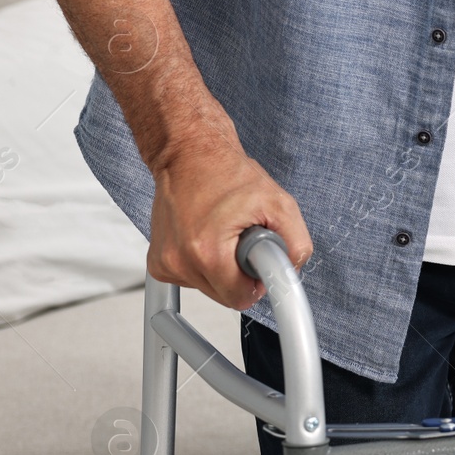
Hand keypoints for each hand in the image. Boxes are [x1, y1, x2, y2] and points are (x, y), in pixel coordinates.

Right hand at [147, 128, 313, 309]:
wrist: (189, 155)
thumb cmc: (229, 175)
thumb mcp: (279, 203)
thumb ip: (296, 243)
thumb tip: (293, 270)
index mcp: (207, 252)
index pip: (240, 298)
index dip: (257, 283)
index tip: (259, 263)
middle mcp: (180, 261)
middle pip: (224, 295)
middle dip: (240, 274)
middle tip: (242, 241)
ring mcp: (165, 262)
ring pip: (208, 288)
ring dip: (221, 268)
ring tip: (224, 234)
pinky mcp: (157, 262)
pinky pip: (191, 279)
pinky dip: (203, 264)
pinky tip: (206, 237)